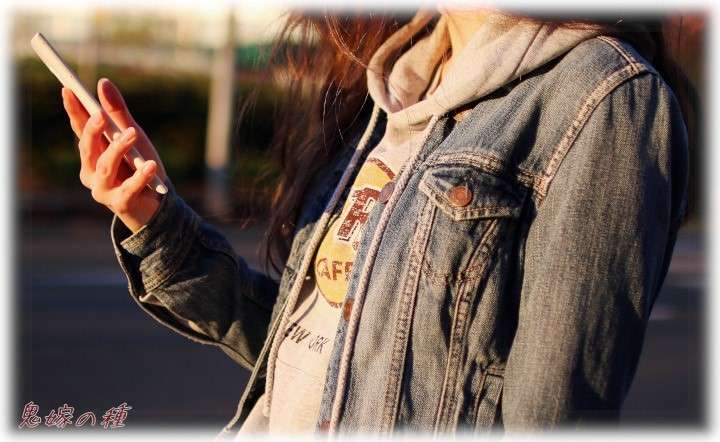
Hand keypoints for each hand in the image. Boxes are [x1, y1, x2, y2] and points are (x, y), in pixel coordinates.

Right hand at [62, 78, 169, 232]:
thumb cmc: (141, 166)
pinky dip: (140, 177)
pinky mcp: (121, 203)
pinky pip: (129, 189)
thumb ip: (118, 112)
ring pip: (105, 166)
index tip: (69, 89)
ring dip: (118, 149)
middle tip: (99, 115)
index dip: (74, 110)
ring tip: (133, 133)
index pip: (80, 129)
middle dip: (92, 130)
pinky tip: (150, 166)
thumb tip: (102, 82)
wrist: (158, 204)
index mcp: (92, 153)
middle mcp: (92, 172)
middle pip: (88, 148)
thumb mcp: (134, 136)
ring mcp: (104, 190)